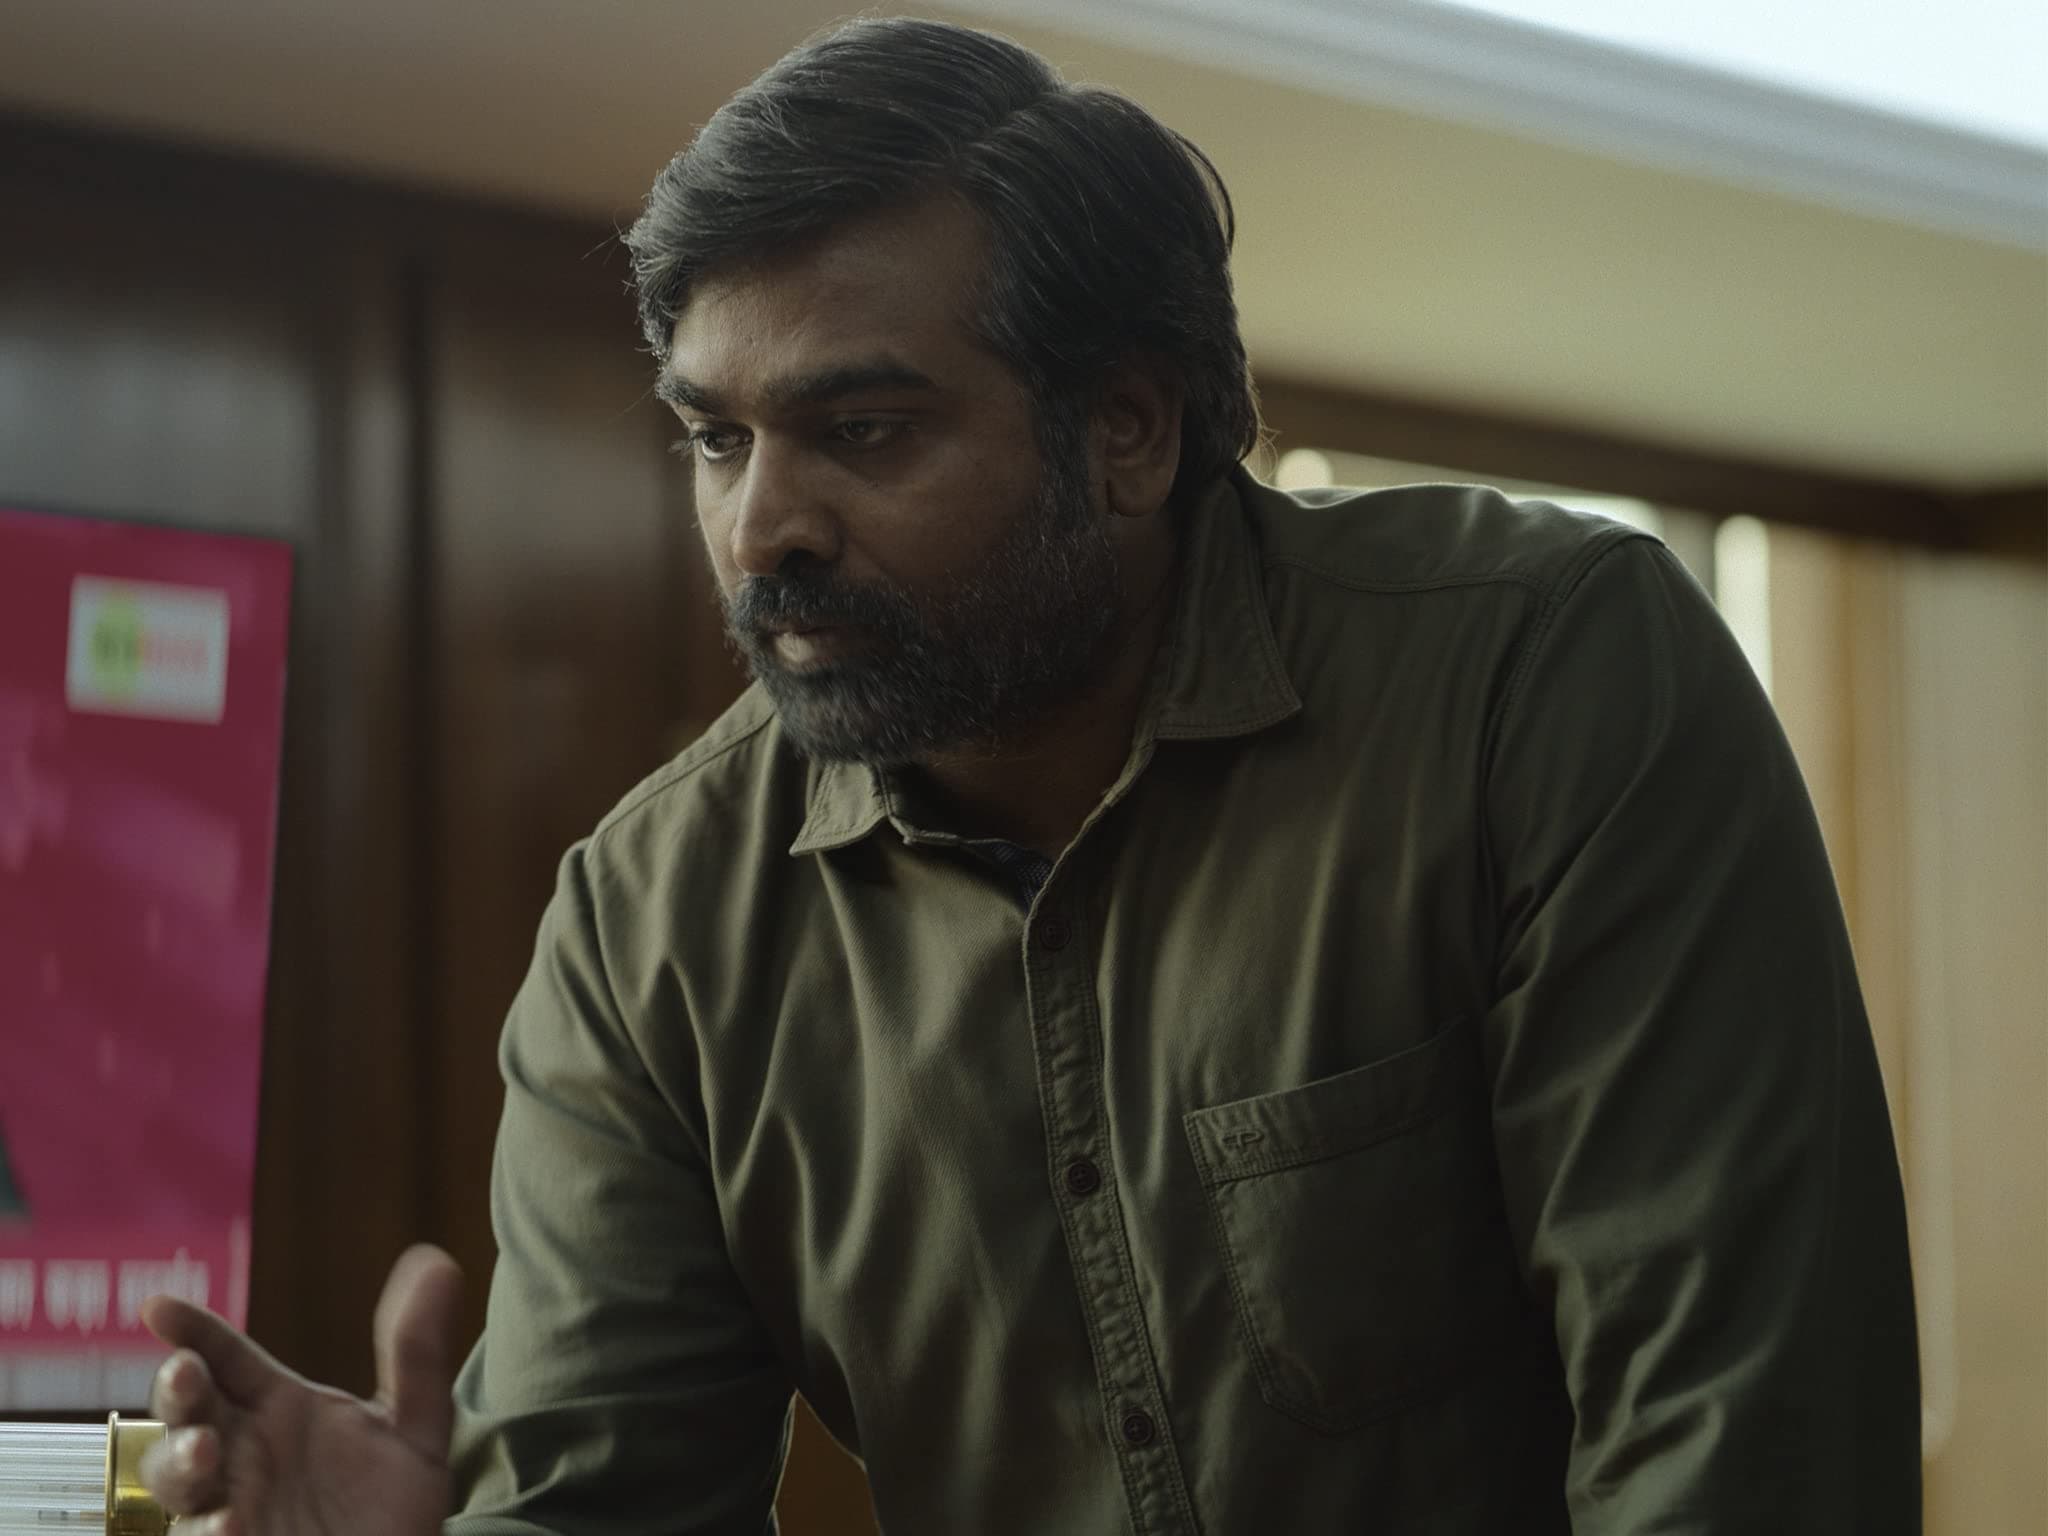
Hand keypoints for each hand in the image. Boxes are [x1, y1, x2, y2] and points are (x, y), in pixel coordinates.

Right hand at [139, 1244, 463, 1535]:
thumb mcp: (415, 1431)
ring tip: (205, 1449)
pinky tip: (231, 1525)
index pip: (226, 1359)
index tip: (160, 1307)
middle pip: (185, 1414)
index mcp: (276, 1411)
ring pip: (173, 1480)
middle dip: (177, 1390)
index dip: (192, 1329)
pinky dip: (208, 1531)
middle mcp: (239, 1456)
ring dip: (179, 1461)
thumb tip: (435, 1261)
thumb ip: (419, 1355)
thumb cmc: (388, 1511)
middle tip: (188, 1372)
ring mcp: (226, 1508)